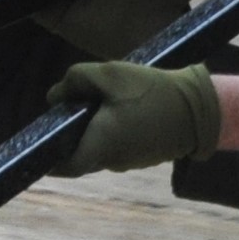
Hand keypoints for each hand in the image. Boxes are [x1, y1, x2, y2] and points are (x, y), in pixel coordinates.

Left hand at [51, 60, 223, 173]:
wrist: (199, 110)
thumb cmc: (151, 93)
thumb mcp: (110, 74)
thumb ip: (76, 80)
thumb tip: (55, 96)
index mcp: (99, 146)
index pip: (63, 166)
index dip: (47, 158)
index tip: (39, 145)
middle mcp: (111, 161)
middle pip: (80, 153)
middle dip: (73, 134)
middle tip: (73, 106)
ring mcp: (129, 162)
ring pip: (100, 149)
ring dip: (95, 131)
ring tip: (104, 101)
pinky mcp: (144, 156)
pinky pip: (119, 146)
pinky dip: (114, 132)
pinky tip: (124, 109)